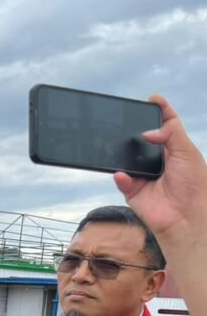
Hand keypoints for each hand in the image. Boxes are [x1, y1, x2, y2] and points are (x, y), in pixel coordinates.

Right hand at [114, 94, 206, 241]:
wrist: (186, 216)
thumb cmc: (194, 184)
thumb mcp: (187, 151)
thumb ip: (170, 134)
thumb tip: (146, 132)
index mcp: (174, 149)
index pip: (166, 125)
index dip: (160, 111)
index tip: (152, 99)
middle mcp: (158, 160)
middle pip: (143, 139)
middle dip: (135, 131)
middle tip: (128, 121)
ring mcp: (143, 174)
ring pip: (128, 157)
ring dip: (124, 153)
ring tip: (120, 145)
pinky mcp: (132, 190)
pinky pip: (121, 179)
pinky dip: (121, 176)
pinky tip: (123, 174)